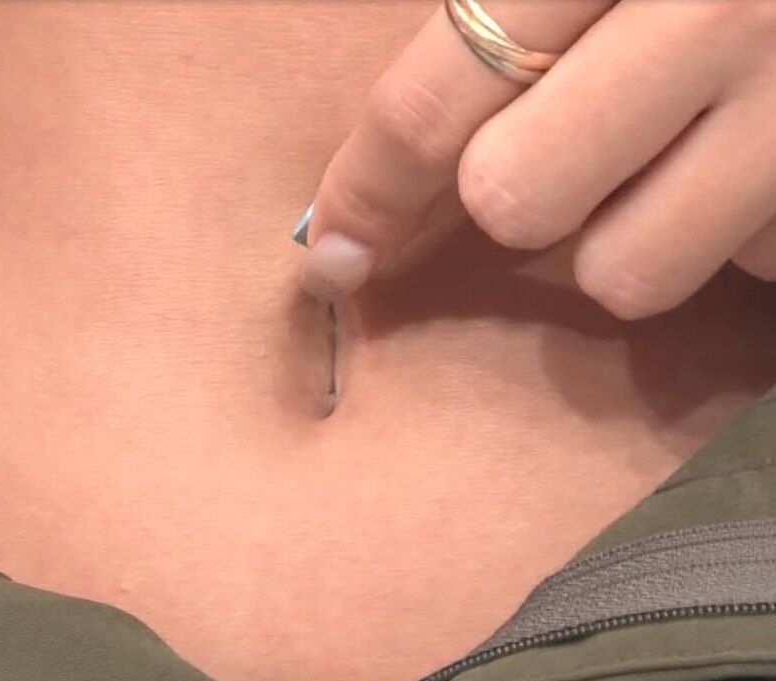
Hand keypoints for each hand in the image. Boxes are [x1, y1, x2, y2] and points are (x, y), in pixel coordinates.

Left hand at [299, 0, 775, 318]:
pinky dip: (729, 234)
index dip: (368, 184)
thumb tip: (399, 150)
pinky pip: (738, 267)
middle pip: (515, 197)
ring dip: (624, 233)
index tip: (332, 247)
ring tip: (681, 156)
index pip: (437, 95)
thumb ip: (511, 12)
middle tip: (565, 144)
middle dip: (513, 196)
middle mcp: (721, 7)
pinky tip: (763, 161)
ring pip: (622, 270)